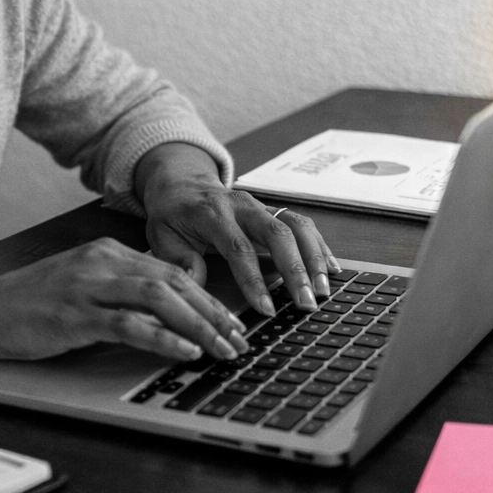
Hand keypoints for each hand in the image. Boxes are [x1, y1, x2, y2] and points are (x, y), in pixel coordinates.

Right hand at [0, 238, 250, 362]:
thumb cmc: (28, 303)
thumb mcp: (80, 284)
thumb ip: (119, 288)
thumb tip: (165, 308)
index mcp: (106, 253)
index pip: (170, 270)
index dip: (207, 297)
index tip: (231, 321)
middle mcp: (102, 262)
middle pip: (174, 281)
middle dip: (213, 311)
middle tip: (239, 338)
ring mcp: (89, 287)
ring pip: (159, 298)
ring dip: (199, 324)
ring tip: (223, 348)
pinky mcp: (75, 315)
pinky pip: (129, 324)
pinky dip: (163, 337)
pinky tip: (185, 351)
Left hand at [135, 142, 338, 316]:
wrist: (182, 184)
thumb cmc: (172, 215)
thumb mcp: (161, 236)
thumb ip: (178, 259)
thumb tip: (196, 284)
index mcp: (212, 212)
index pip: (238, 247)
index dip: (254, 279)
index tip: (266, 309)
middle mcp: (242, 206)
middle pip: (277, 234)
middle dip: (296, 270)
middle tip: (307, 302)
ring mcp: (261, 206)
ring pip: (296, 226)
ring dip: (314, 258)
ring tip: (323, 290)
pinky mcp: (273, 210)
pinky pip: (302, 225)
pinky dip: (319, 247)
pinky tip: (332, 269)